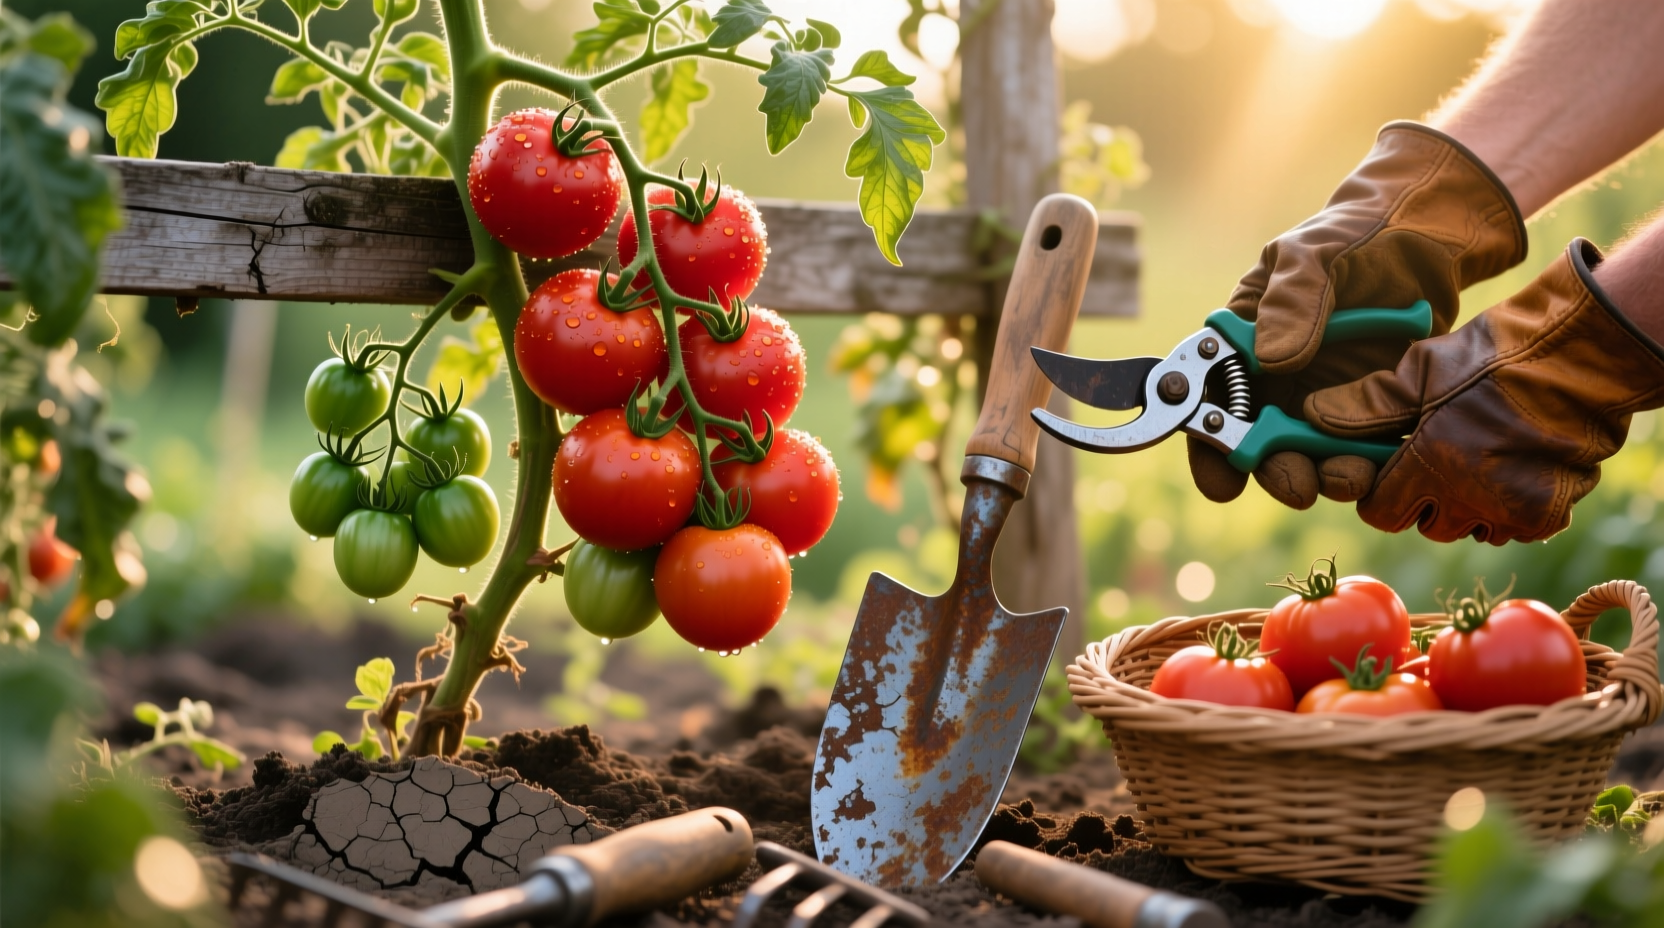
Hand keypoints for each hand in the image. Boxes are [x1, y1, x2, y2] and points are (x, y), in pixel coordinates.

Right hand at [1189, 121, 1525, 507]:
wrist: (1428, 235)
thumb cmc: (1355, 233)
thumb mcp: (1314, 254)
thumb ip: (1292, 300)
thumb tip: (1271, 359)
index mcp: (1244, 346)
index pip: (1212, 400)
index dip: (1208, 445)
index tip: (1222, 479)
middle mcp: (1278, 383)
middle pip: (1261, 445)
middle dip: (1274, 473)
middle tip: (1294, 484)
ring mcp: (1327, 401)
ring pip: (1314, 456)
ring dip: (1324, 477)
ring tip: (1344, 478)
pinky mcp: (1376, 411)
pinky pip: (1368, 450)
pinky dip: (1372, 467)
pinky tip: (1381, 468)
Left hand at [1305, 239, 1663, 543]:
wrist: (1583, 359)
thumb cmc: (1495, 357)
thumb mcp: (1421, 370)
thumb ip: (1367, 404)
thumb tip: (1313, 417)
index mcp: (1430, 462)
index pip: (1380, 512)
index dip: (1380, 493)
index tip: (1392, 471)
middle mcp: (1469, 497)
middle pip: (1426, 524)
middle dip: (1425, 499)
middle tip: (1442, 458)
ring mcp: (1510, 511)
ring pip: (1470, 529)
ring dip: (1469, 506)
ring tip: (1481, 458)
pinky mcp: (1547, 515)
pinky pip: (1512, 528)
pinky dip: (1509, 508)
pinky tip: (1516, 467)